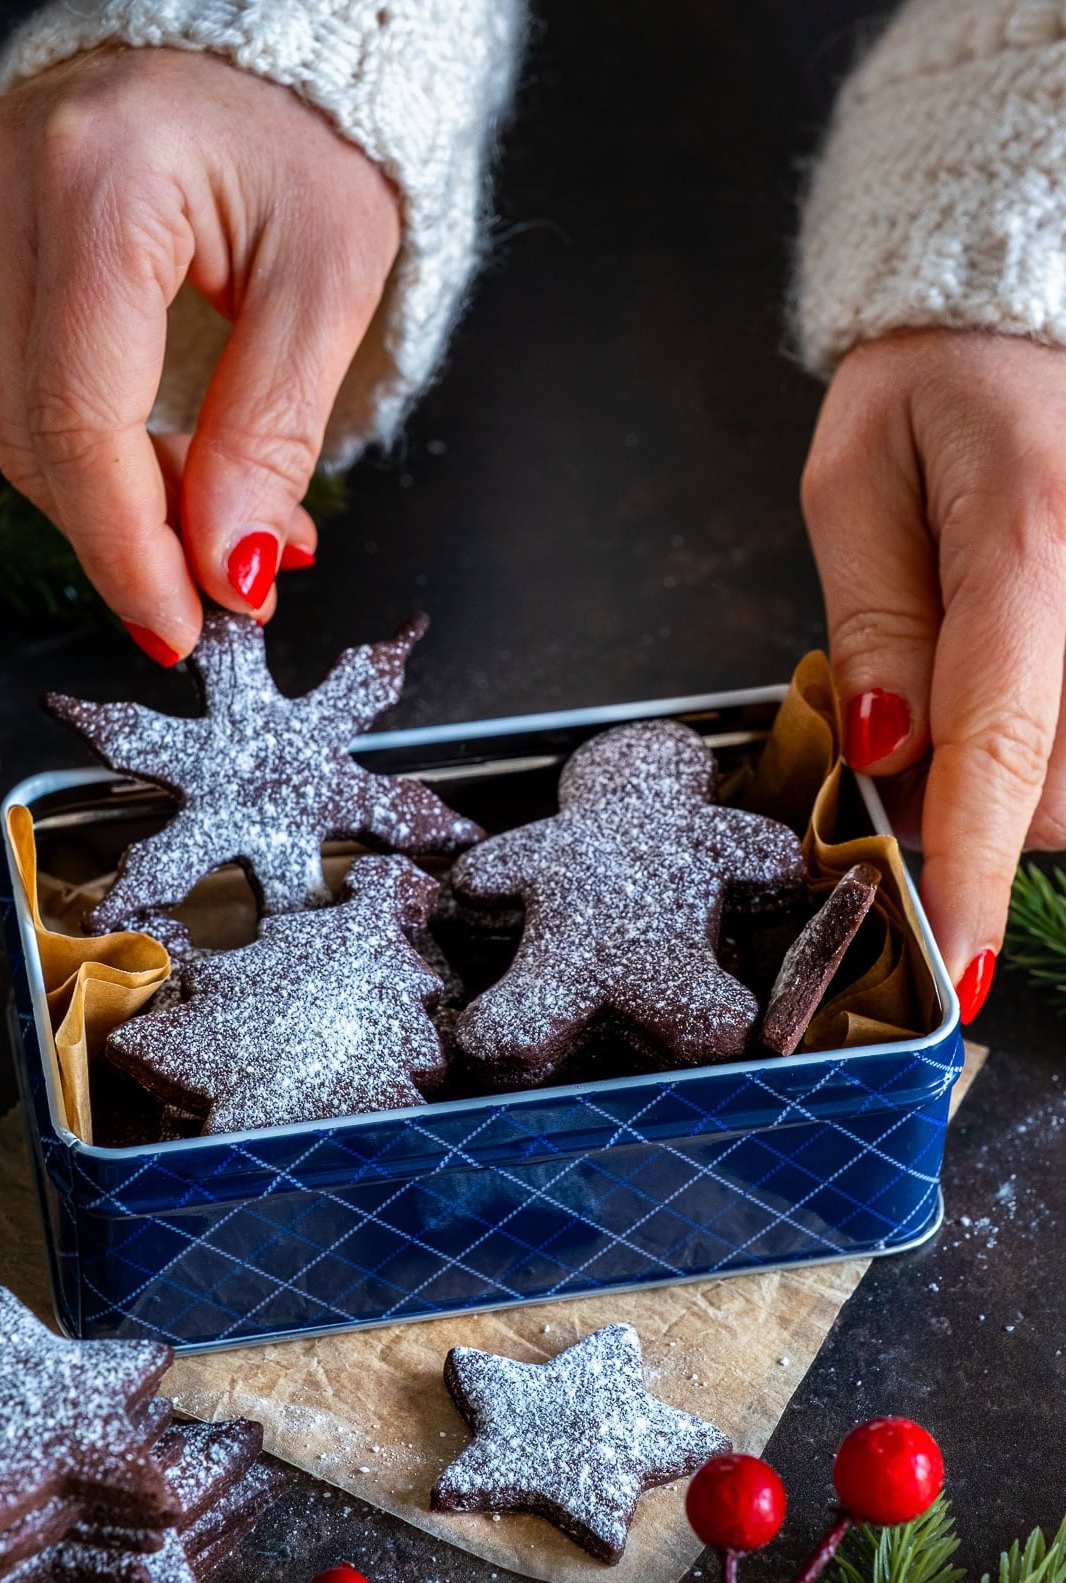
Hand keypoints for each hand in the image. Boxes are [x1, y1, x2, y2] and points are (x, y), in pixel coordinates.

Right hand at [0, 47, 400, 660]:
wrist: (273, 51)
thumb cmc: (313, 139)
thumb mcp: (331, 282)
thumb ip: (272, 431)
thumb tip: (228, 567)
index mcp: (99, 180)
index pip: (81, 418)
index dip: (129, 547)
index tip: (184, 626)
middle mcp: (11, 185)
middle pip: (42, 435)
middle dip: (136, 538)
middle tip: (227, 590)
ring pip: (32, 422)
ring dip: (132, 501)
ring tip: (232, 526)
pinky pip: (37, 383)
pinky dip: (113, 450)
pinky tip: (186, 470)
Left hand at [801, 329, 1065, 1022]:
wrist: (1023, 310)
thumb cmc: (931, 384)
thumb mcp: (855, 488)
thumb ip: (873, 625)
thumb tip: (885, 753)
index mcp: (1025, 534)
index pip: (1001, 736)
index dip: (974, 864)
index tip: (957, 955)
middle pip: (1062, 784)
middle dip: (976, 813)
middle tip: (905, 748)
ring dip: (1025, 784)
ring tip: (969, 692)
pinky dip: (1054, 751)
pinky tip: (1022, 693)